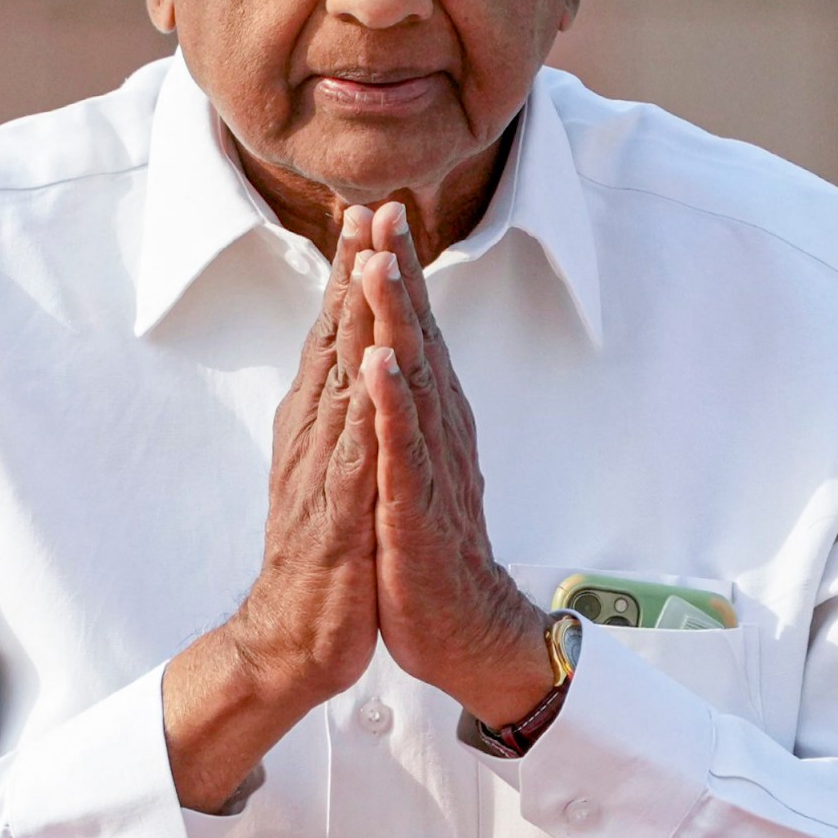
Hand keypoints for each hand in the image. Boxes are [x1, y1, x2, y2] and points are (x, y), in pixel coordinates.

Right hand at [161, 204, 386, 810]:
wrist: (291, 638)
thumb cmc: (321, 560)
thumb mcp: (332, 477)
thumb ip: (336, 423)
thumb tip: (349, 372)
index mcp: (318, 425)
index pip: (337, 336)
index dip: (351, 274)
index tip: (368, 215)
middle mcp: (313, 436)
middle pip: (335, 341)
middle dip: (352, 272)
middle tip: (367, 208)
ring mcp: (321, 472)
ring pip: (341, 383)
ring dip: (355, 321)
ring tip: (369, 262)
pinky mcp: (336, 514)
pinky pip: (352, 455)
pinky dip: (365, 410)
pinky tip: (375, 371)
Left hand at [359, 204, 558, 728]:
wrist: (462, 629)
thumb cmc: (427, 549)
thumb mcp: (411, 466)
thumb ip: (406, 412)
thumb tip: (396, 357)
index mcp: (429, 420)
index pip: (412, 332)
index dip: (395, 272)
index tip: (376, 211)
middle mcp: (437, 431)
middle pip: (419, 338)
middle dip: (399, 271)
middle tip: (385, 208)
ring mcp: (428, 468)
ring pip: (413, 381)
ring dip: (396, 321)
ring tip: (378, 264)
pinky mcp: (416, 510)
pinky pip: (402, 451)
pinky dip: (391, 407)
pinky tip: (380, 367)